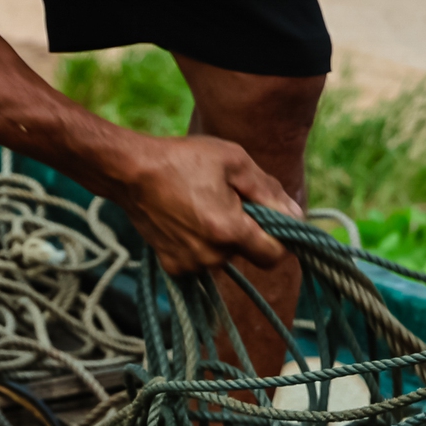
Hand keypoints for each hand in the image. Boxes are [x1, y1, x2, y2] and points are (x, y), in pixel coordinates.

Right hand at [112, 133, 299, 274]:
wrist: (130, 171)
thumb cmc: (184, 159)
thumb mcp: (234, 161)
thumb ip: (269, 191)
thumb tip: (296, 214)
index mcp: (229, 231)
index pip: (275, 255)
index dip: (281, 237)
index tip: (272, 217)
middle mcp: (211, 256)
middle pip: (249, 253)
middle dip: (248, 230)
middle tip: (229, 198)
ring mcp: (190, 264)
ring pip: (225, 257)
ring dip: (224, 237)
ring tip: (204, 204)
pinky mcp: (173, 267)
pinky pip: (203, 260)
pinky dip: (203, 244)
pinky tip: (188, 219)